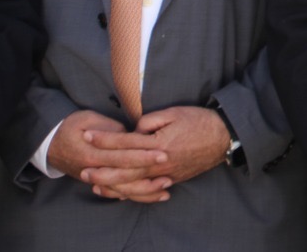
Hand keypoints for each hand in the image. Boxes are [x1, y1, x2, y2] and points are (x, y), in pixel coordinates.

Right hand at [49, 111, 169, 201]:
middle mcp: (94, 170)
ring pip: (123, 190)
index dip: (144, 154)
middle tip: (170, 168)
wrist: (49, 142)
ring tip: (167, 187)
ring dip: (146, 190)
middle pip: (126, 174)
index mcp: (93, 154)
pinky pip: (118, 193)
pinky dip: (135, 195)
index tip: (163, 152)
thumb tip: (132, 135)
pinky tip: (152, 195)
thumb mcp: (89, 119)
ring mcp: (95, 179)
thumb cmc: (72, 126)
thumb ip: (112, 129)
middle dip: (149, 172)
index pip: (123, 156)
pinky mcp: (97, 182)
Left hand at [82, 106, 230, 200]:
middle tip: (82, 169)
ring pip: (133, 184)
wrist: (224, 137)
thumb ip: (150, 121)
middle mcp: (159, 162)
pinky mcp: (172, 180)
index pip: (125, 142)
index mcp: (158, 143)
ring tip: (94, 184)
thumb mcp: (175, 113)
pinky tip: (118, 193)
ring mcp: (166, 174)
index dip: (104, 139)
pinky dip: (130, 192)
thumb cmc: (199, 121)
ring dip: (112, 185)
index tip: (88, 135)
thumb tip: (133, 130)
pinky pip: (146, 190)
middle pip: (124, 168)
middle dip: (101, 168)